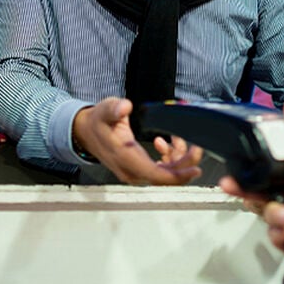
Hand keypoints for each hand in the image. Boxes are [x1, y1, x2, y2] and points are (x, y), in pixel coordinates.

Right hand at [72, 97, 202, 185]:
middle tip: (197, 146)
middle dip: (184, 163)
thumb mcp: (105, 110)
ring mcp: (135, 171)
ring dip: (177, 156)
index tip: (194, 168)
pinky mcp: (138, 168)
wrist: (86, 132)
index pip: (154, 174)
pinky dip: (168, 156)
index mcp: (124, 157)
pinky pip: (160, 168)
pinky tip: (166, 142)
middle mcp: (131, 170)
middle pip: (164, 176)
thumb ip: (114, 108)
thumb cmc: (98, 122)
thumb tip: (124, 107)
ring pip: (165, 172)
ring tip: (178, 136)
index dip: (177, 175)